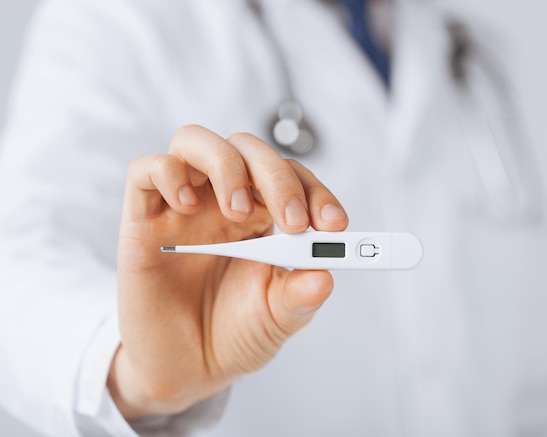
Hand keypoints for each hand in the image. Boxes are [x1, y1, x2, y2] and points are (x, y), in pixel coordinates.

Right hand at [107, 126, 347, 417]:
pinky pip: (147, 171)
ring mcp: (183, 207)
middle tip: (292, 223)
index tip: (334, 225)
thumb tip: (325, 276)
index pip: (291, 178)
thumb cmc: (235, 334)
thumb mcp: (277, 318)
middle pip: (248, 150)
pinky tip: (188, 208)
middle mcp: (223, 202)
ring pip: (196, 142)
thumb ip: (300, 296)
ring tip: (237, 211)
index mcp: (263, 218)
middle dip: (277, 177)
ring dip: (226, 166)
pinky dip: (169, 175)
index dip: (316, 192)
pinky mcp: (143, 221)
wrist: (186, 370)